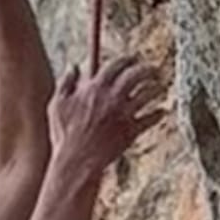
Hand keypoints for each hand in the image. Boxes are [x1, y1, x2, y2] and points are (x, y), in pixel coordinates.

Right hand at [47, 56, 168, 178]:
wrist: (76, 161)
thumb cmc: (64, 135)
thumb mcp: (57, 105)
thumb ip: (65, 83)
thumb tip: (73, 66)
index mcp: (95, 88)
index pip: (116, 64)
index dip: (127, 59)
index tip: (133, 58)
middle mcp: (112, 97)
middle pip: (136, 74)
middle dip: (147, 69)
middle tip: (153, 69)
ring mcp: (124, 114)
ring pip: (148, 94)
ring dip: (157, 88)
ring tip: (161, 86)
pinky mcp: (131, 131)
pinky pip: (150, 119)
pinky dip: (158, 114)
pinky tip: (162, 111)